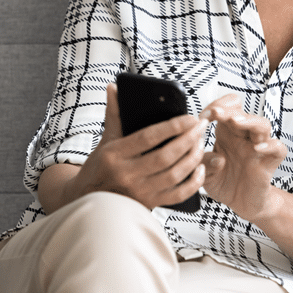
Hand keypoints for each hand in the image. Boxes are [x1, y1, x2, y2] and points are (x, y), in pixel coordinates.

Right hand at [54, 84, 207, 210]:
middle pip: (165, 156)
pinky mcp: (149, 205)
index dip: (172, 127)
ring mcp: (138, 192)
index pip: (148, 138)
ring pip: (174, 175)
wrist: (90, 201)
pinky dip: (193, 182)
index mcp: (114, 155)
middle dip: (188, 139)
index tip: (190, 117)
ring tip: (201, 143)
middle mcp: (126, 175)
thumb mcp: (105, 141)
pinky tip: (200, 168)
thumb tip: (114, 87)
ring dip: (193, 158)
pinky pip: (178, 195)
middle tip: (202, 127)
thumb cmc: (100, 166)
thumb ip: (114, 114)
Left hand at [200, 95, 287, 221]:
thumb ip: (201, 162)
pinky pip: (278, 148)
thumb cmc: (224, 182)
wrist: (241, 203)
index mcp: (226, 133)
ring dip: (249, 120)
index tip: (202, 117)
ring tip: (235, 122)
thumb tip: (209, 154)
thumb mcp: (203, 173)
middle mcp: (243, 137)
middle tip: (215, 112)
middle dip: (228, 109)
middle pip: (243, 113)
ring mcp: (258, 148)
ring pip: (262, 124)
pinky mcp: (269, 162)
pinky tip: (257, 148)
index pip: (227, 108)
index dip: (216, 107)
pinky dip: (270, 145)